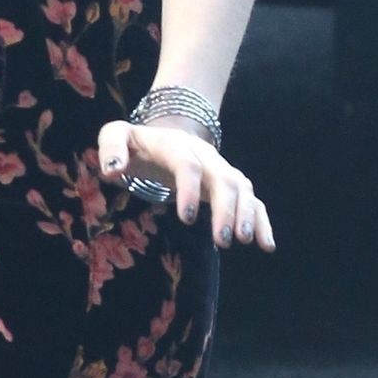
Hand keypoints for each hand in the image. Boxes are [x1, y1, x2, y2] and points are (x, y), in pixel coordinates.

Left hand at [97, 115, 275, 251]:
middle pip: (224, 179)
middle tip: (222, 241)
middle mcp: (205, 156)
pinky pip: (252, 199)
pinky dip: (262, 220)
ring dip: (247, 214)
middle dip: (226, 210)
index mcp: (176, 147)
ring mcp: (221, 169)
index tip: (186, 218)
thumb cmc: (138, 143)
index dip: (190, 189)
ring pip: (242, 188)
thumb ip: (111, 147)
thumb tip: (112, 170)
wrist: (167, 131)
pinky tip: (266, 245)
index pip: (188, 165)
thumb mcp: (117, 135)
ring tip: (244, 241)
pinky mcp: (230, 183)